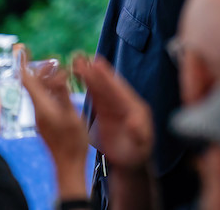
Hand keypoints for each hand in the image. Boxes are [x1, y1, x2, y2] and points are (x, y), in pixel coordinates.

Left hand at [20, 52, 87, 200]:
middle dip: (40, 70)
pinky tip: (61, 90)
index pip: (28, 80)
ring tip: (60, 72)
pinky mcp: (46, 122)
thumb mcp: (71, 114)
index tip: (22, 49)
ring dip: (46, 79)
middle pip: (33, 85)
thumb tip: (58, 74)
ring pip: (39, 92)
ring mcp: (41, 117)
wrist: (68, 164)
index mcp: (42, 106)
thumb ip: (63, 93)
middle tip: (53, 61)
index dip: (24, 64)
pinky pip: (44, 100)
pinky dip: (50, 90)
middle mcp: (38, 110)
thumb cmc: (72, 141)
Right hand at [74, 54, 153, 170]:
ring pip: (101, 88)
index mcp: (135, 107)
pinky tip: (80, 75)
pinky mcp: (105, 111)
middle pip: (109, 85)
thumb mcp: (141, 145)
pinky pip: (96, 95)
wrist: (130, 161)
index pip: (119, 90)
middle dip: (97, 72)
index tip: (98, 65)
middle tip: (84, 58)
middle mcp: (124, 102)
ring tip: (78, 62)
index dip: (108, 78)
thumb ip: (139, 133)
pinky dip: (88, 85)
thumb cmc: (137, 153)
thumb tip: (134, 124)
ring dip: (90, 75)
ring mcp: (114, 106)